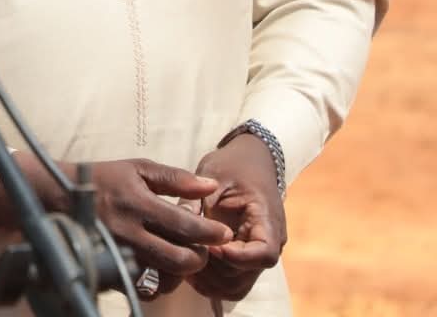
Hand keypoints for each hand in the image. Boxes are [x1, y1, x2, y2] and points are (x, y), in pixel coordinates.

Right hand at [0, 154, 234, 289]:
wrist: (60, 195)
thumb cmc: (104, 179)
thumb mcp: (138, 169)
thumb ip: (175, 178)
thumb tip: (211, 187)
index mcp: (138, 203)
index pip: (186, 226)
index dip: (211, 233)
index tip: (222, 233)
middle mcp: (128, 231)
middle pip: (180, 260)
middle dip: (200, 257)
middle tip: (202, 248)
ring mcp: (118, 253)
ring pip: (164, 277)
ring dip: (181, 271)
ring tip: (181, 256)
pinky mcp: (109, 267)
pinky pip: (144, 287)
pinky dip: (159, 282)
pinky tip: (160, 268)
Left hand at [187, 136, 286, 300]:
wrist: (249, 160)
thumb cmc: (233, 165)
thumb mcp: (212, 174)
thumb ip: (196, 200)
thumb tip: (177, 222)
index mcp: (266, 220)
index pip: (264, 254)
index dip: (237, 257)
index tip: (210, 246)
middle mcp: (267, 242)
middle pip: (246, 275)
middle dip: (215, 269)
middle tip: (188, 251)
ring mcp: (255, 252)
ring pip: (237, 285)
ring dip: (210, 279)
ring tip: (184, 259)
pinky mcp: (241, 256)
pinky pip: (230, 281)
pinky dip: (210, 280)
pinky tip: (188, 262)